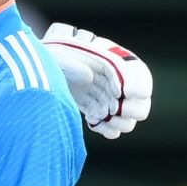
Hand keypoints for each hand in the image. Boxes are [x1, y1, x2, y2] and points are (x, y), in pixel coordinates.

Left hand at [43, 23, 152, 138]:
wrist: (44, 71)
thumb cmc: (55, 57)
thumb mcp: (61, 55)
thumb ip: (74, 63)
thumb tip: (88, 77)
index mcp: (118, 62)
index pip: (139, 74)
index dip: (138, 84)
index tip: (127, 92)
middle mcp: (120, 83)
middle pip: (141, 103)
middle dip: (132, 109)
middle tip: (117, 110)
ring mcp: (111, 101)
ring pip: (129, 120)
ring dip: (119, 123)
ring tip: (103, 119)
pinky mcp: (100, 113)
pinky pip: (113, 129)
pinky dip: (106, 130)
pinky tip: (93, 123)